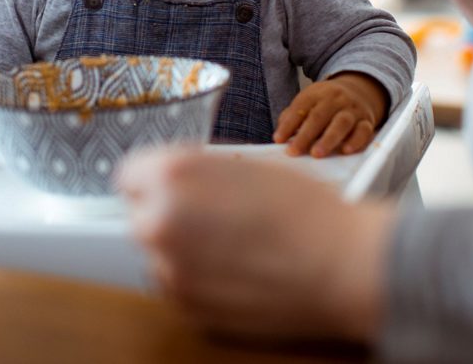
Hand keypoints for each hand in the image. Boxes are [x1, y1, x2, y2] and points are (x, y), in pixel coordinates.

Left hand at [119, 149, 396, 343]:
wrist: (343, 265)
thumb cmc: (306, 210)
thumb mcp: (244, 165)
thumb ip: (196, 172)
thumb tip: (173, 181)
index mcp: (172, 176)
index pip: (130, 174)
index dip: (154, 178)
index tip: (169, 185)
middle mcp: (160, 222)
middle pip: (140, 214)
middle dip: (168, 212)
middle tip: (211, 214)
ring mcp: (171, 270)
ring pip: (159, 252)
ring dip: (182, 248)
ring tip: (232, 244)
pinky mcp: (187, 307)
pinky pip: (178, 285)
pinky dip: (197, 278)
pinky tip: (236, 269)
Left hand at [273, 73, 387, 156]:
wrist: (361, 89)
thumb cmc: (327, 102)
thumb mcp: (309, 101)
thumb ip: (293, 116)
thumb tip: (281, 136)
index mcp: (317, 93)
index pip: (300, 107)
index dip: (288, 124)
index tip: (278, 140)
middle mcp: (336, 99)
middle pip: (319, 116)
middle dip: (306, 135)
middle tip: (294, 151)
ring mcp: (353, 109)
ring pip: (341, 122)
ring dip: (328, 139)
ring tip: (317, 153)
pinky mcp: (367, 121)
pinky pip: (363, 131)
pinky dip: (355, 141)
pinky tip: (345, 151)